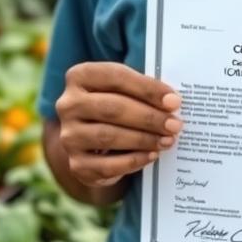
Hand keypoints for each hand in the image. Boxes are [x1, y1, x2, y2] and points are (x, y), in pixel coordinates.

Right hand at [55, 62, 181, 187]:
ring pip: (109, 136)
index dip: (147, 89)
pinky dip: (134, 160)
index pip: (115, 77)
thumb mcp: (124, 90)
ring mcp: (69, 136)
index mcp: (79, 76)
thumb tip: (171, 101)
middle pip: (112, 108)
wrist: (91, 143)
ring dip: (144, 139)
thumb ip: (142, 90)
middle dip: (148, 117)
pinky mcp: (75, 164)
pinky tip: (152, 155)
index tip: (174, 100)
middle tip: (175, 124)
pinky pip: (108, 165)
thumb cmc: (115, 107)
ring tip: (168, 140)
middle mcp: (67, 104)